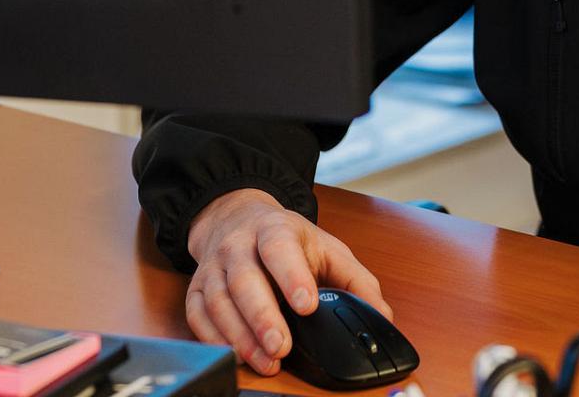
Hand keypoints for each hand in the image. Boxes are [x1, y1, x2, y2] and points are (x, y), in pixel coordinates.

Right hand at [183, 188, 391, 375]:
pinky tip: (235, 355)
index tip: (307, 305)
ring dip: (240, 336)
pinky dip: (214, 339)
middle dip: (262, 316)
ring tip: (266, 360)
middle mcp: (239, 245)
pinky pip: (198, 315)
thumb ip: (357, 282)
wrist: (237, 217)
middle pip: (244, 280)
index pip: (280, 249)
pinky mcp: (197, 288)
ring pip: (219, 301)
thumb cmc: (287, 240)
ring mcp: (214, 267)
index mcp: (276, 230)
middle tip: (281, 346)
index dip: (292, 277)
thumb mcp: (328, 249)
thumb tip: (381, 317)